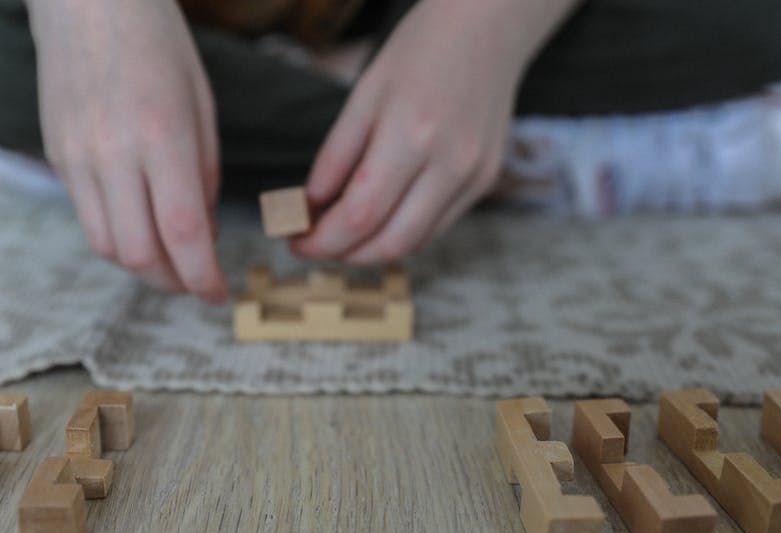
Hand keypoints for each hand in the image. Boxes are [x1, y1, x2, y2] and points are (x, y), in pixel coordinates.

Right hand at [27, 0, 226, 302]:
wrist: (87, 0)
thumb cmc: (157, 43)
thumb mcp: (202, 105)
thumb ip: (204, 175)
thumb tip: (204, 237)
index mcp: (162, 136)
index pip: (183, 233)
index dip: (203, 277)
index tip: (220, 294)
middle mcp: (113, 153)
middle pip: (139, 254)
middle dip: (174, 282)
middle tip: (197, 283)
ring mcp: (77, 156)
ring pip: (107, 246)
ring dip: (142, 266)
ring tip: (170, 259)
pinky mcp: (55, 155)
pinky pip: (86, 217)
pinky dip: (117, 236)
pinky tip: (140, 224)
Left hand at [293, 0, 573, 263]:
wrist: (486, 29)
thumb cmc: (419, 52)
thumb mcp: (363, 95)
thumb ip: (335, 157)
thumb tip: (310, 209)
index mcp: (410, 135)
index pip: (360, 215)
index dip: (322, 241)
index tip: (294, 242)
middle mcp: (449, 163)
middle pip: (389, 242)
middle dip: (344, 255)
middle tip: (314, 246)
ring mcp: (474, 176)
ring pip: (416, 243)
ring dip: (372, 251)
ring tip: (342, 235)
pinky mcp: (486, 181)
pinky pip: (438, 226)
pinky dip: (403, 233)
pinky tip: (380, 219)